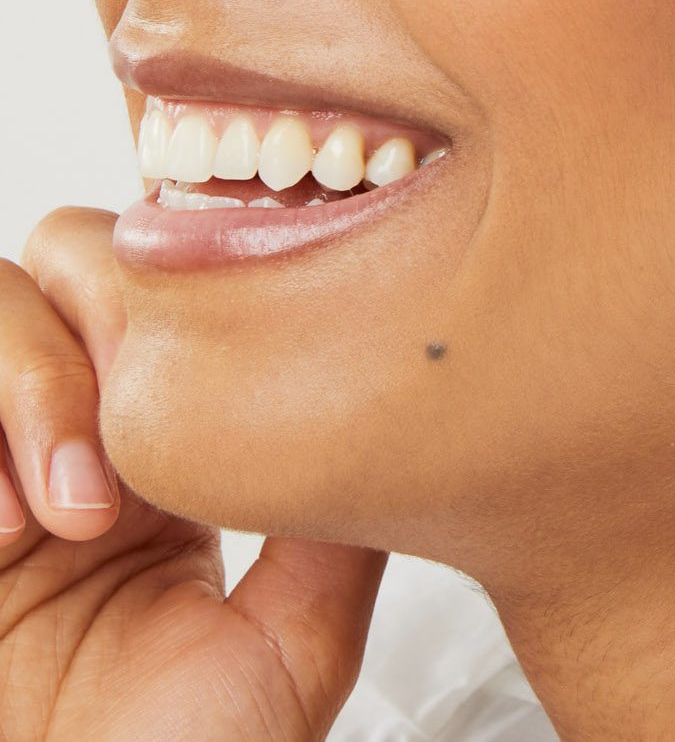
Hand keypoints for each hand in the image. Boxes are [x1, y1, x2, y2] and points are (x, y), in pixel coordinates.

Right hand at [0, 207, 386, 740]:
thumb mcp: (293, 641)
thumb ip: (338, 526)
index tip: (221, 384)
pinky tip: (8, 530)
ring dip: (34, 385)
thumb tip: (405, 411)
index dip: (185, 299)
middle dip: (105, 329)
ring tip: (71, 513)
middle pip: (70, 264)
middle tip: (134, 462)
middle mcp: (69, 440)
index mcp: (162, 454)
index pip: (165, 287)